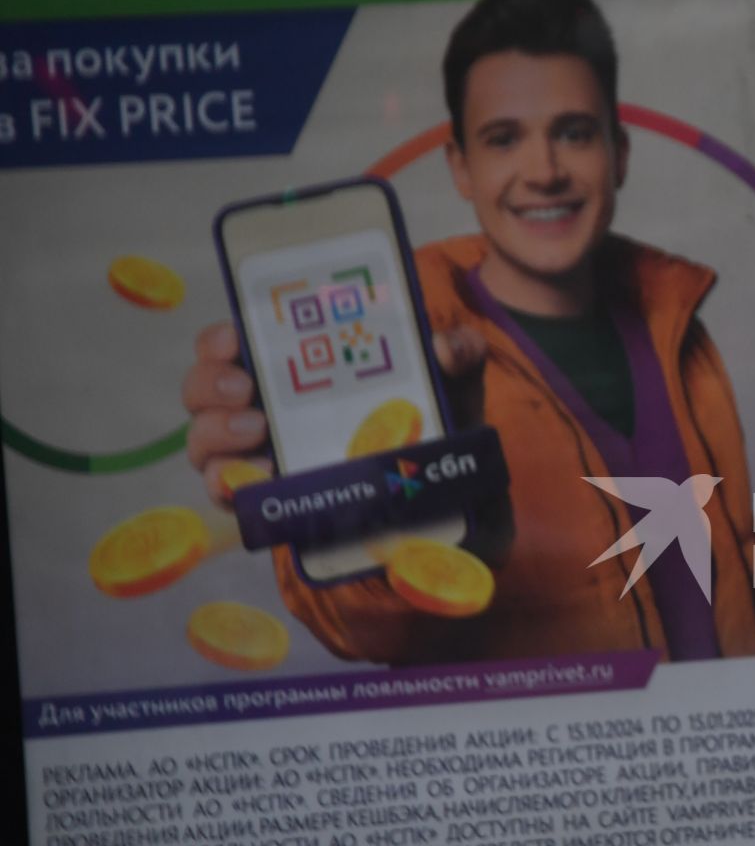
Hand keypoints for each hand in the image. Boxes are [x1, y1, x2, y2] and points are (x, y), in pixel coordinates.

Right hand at [181, 320, 489, 509]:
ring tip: (259, 432)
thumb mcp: (452, 386)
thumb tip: (443, 346)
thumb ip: (457, 356)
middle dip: (210, 384)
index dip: (221, 338)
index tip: (234, 340)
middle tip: (246, 390)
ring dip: (216, 433)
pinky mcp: (274, 504)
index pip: (236, 343)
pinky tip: (252, 480)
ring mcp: (265, 458)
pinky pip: (230, 496)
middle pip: (206, 389)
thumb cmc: (439, 430)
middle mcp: (270, 410)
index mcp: (299, 370)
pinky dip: (228, 486)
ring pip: (205, 443)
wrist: (457, 507)